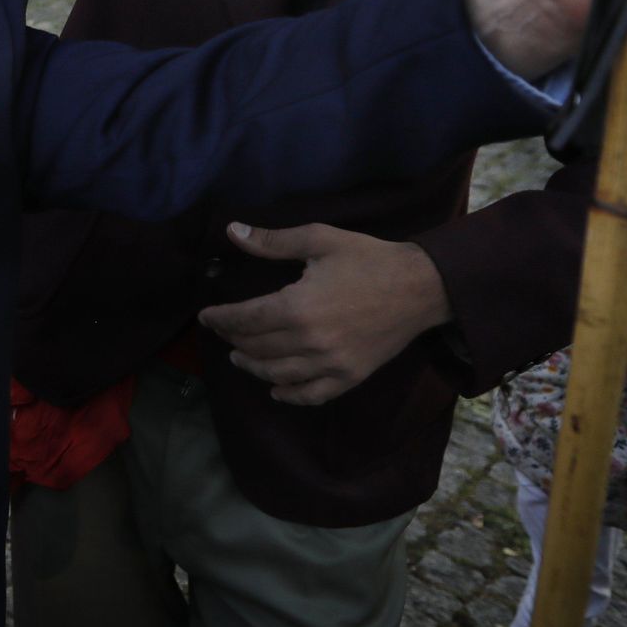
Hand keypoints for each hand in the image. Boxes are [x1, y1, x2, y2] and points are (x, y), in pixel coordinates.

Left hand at [197, 223, 452, 404]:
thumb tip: (231, 231)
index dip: (220, 319)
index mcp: (297, 306)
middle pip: (257, 348)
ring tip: (240, 358)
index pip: (244, 319)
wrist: (420, 286)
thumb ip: (272, 241)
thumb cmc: (368, 258)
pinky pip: (312, 395)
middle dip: (234, 340)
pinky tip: (276, 390)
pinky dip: (290, 395)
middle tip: (223, 333)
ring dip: (253, 367)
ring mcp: (331, 363)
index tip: (206, 316)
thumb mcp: (318, 241)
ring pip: (278, 374)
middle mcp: (310, 341)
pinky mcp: (350, 376)